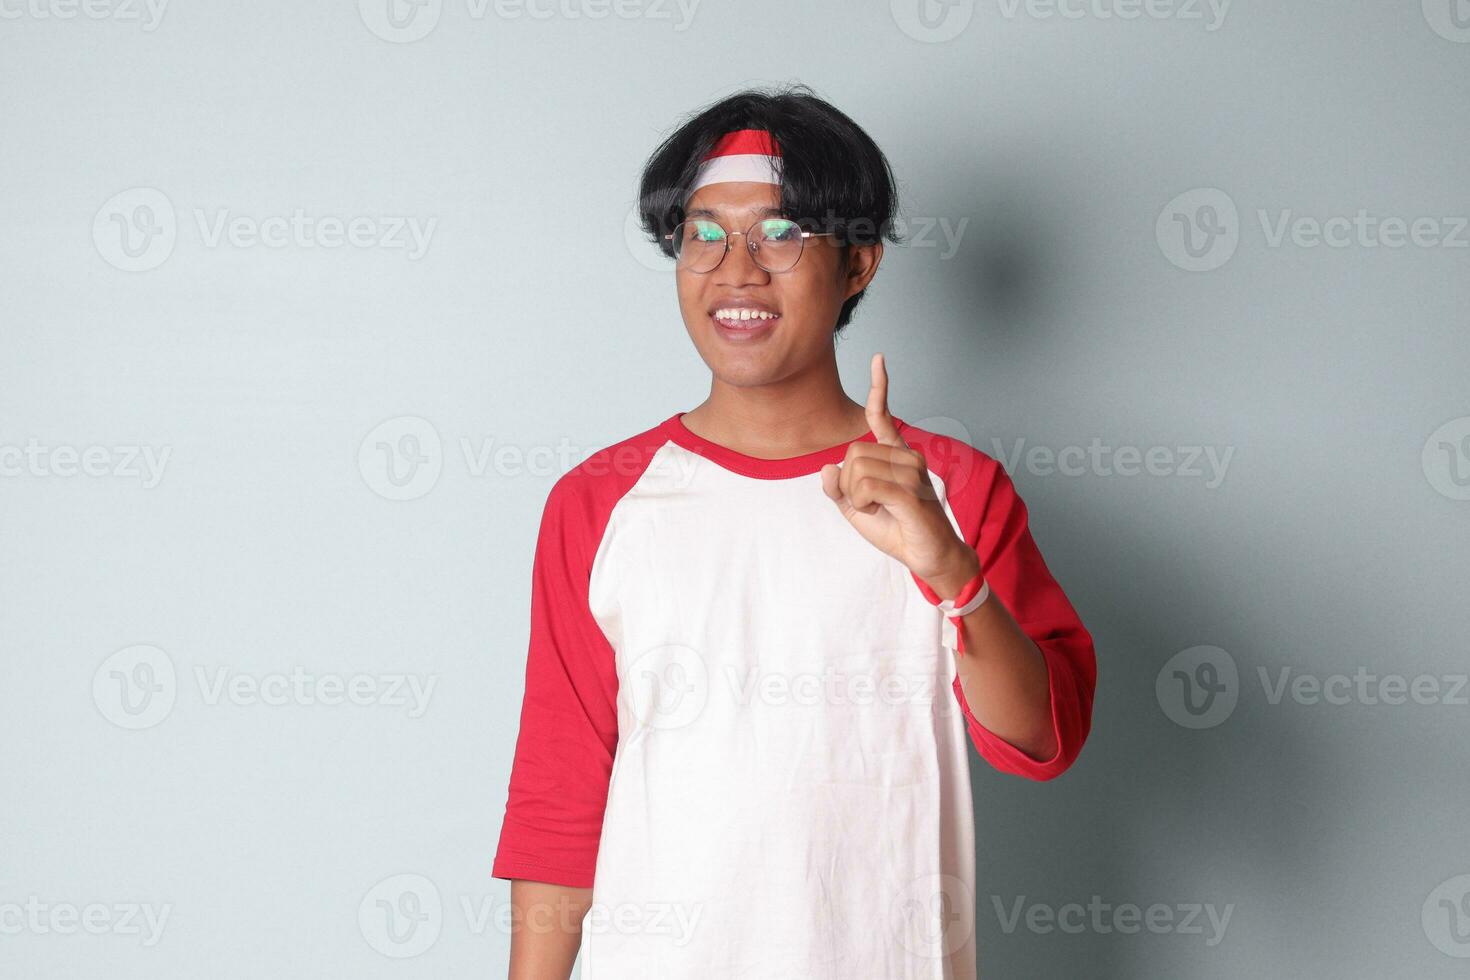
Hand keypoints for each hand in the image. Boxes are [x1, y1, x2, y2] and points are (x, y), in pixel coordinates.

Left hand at [820, 353, 979, 594]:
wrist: (929, 556)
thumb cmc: (897, 530)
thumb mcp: (856, 511)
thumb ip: (837, 489)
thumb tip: (826, 468)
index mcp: (896, 456)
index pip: (883, 416)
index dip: (879, 387)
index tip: (879, 358)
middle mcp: (907, 456)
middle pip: (852, 453)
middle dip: (848, 484)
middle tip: (870, 504)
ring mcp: (912, 472)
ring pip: (857, 470)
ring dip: (857, 497)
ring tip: (880, 510)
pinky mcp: (911, 491)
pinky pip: (867, 486)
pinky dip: (863, 503)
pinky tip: (880, 511)